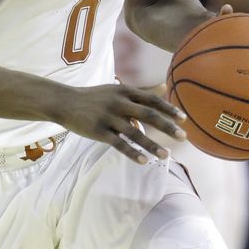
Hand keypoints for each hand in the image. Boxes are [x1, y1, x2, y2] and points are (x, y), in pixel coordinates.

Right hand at [56, 83, 185, 164]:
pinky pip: (118, 144)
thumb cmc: (95, 97)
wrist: (65, 102)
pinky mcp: (98, 131)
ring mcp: (108, 118)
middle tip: (183, 137)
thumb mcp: (118, 89)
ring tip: (166, 155)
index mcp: (125, 92)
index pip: (152, 100)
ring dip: (152, 145)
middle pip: (148, 115)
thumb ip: (142, 91)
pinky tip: (144, 162)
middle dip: (166, 126)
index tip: (183, 119)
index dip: (168, 109)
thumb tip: (165, 87)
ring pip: (134, 133)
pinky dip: (132, 153)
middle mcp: (119, 103)